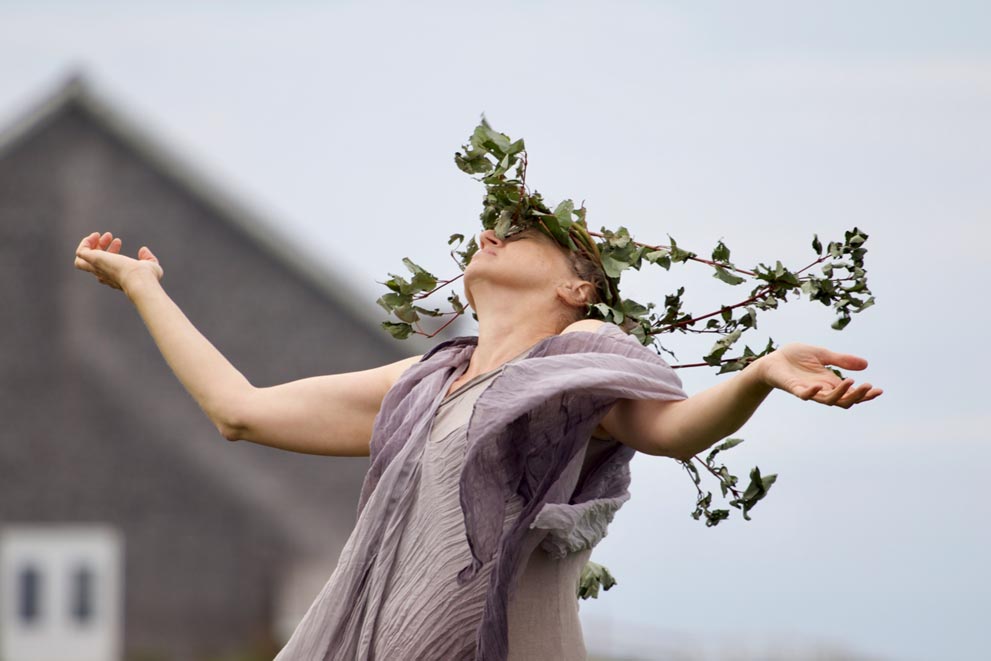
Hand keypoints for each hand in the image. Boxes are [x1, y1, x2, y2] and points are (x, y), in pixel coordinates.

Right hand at [74, 231, 163, 292]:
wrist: (140, 279)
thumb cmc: (148, 277)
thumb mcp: (151, 266)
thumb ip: (148, 258)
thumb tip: (143, 250)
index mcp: (115, 277)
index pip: (107, 264)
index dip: (111, 250)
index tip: (118, 241)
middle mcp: (104, 274)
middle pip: (94, 261)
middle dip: (100, 246)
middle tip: (109, 235)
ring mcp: (98, 268)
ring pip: (84, 258)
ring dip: (90, 245)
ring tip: (98, 235)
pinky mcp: (93, 261)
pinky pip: (81, 252)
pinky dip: (85, 243)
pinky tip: (95, 235)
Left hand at [757, 342, 882, 407]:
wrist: (772, 359)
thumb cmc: (795, 357)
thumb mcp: (823, 355)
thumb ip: (842, 360)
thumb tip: (866, 364)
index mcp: (830, 383)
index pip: (851, 394)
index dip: (865, 394)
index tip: (879, 390)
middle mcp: (822, 390)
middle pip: (843, 401)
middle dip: (858, 396)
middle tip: (869, 387)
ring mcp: (808, 390)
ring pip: (828, 400)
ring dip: (840, 393)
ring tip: (852, 382)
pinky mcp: (794, 388)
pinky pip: (803, 395)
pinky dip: (811, 393)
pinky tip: (818, 386)